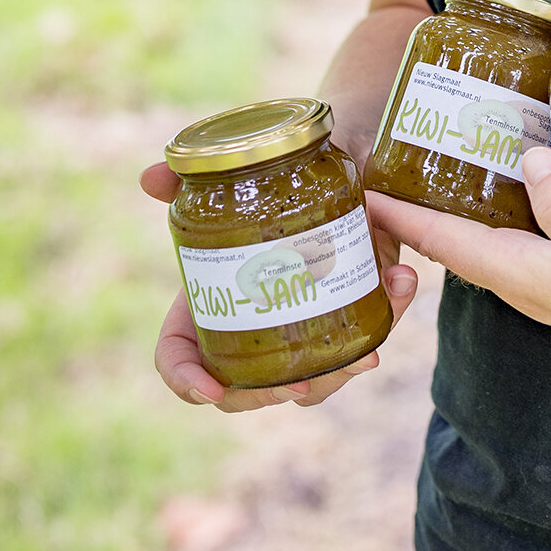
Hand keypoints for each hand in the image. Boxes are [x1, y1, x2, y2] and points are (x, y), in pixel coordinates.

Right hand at [140, 156, 418, 412]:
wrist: (335, 157)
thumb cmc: (275, 179)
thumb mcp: (239, 177)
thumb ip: (191, 180)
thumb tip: (148, 177)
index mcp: (209, 301)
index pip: (179, 361)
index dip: (187, 383)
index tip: (212, 391)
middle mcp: (250, 327)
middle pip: (246, 389)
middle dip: (275, 393)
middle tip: (302, 384)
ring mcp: (299, 328)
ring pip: (310, 381)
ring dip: (340, 372)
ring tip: (368, 353)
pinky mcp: (346, 313)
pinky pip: (362, 337)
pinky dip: (388, 316)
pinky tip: (402, 285)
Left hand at [369, 147, 550, 383]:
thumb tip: (530, 159)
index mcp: (523, 275)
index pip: (443, 242)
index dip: (399, 215)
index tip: (358, 184)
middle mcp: (527, 280)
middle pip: (452, 241)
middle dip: (416, 209)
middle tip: (391, 159)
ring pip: (485, 236)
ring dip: (456, 205)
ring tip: (441, 158)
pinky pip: (522, 230)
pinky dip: (503, 204)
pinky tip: (520, 175)